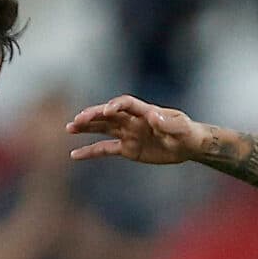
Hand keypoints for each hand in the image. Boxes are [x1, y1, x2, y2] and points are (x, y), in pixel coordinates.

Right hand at [66, 95, 203, 164]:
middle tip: (78, 120)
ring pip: (103, 128)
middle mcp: (133, 120)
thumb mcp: (181, 128)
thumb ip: (167, 123)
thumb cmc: (187, 133)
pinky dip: (90, 151)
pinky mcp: (127, 149)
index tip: (107, 111)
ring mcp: (128, 133)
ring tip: (69, 128)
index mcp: (145, 111)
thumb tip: (153, 116)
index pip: (126, 104)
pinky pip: (105, 149)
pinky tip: (74, 154)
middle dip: (93, 116)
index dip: (116, 105)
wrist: (188, 145)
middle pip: (108, 115)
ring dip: (86, 127)